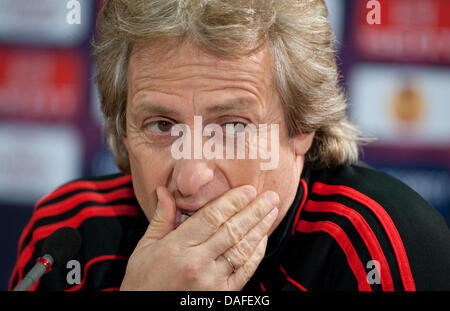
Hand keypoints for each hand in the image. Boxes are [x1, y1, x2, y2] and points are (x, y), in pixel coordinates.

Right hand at [120, 185, 278, 289]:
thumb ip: (161, 218)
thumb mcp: (146, 247)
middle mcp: (197, 263)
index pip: (212, 217)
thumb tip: (164, 191)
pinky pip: (245, 270)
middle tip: (270, 196)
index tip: (248, 189)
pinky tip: (262, 238)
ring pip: (242, 249)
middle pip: (232, 230)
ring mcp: (212, 281)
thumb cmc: (143, 281)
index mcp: (177, 247)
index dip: (233, 201)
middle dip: (255, 210)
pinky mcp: (222, 294)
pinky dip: (256, 253)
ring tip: (272, 212)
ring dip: (260, 229)